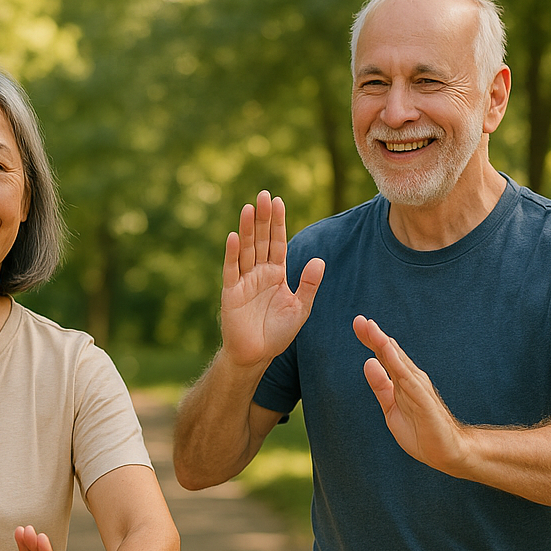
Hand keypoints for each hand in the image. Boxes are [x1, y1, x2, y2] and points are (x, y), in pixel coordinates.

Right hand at [221, 190, 324, 367]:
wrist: (256, 355)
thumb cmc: (277, 334)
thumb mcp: (300, 309)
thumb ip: (308, 285)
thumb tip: (319, 260)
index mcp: (276, 274)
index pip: (278, 243)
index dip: (278, 223)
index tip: (278, 201)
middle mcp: (259, 273)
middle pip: (262, 240)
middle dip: (263, 218)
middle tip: (263, 195)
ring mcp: (244, 281)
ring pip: (247, 250)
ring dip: (248, 229)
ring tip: (249, 208)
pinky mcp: (231, 293)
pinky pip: (231, 270)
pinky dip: (232, 254)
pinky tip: (234, 237)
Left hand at [354, 316, 468, 475]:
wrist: (445, 451)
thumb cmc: (420, 430)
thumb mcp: (390, 407)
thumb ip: (380, 386)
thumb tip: (368, 363)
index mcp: (401, 381)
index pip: (384, 356)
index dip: (371, 340)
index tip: (358, 323)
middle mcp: (411, 379)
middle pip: (390, 353)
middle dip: (375, 336)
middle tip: (359, 320)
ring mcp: (418, 388)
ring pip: (399, 362)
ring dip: (385, 344)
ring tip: (371, 329)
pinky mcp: (423, 400)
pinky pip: (408, 380)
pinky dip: (398, 365)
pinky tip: (388, 353)